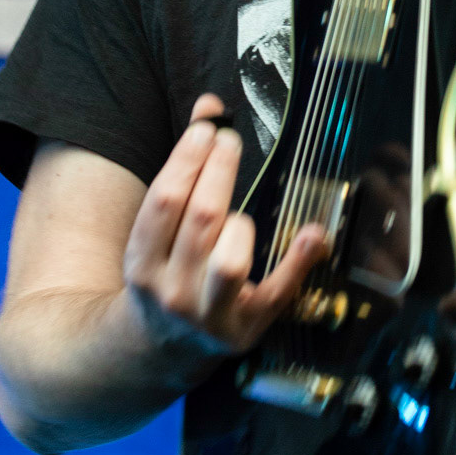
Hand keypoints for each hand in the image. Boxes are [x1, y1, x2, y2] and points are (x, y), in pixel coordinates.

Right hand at [122, 94, 325, 357]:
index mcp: (141, 264)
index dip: (188, 160)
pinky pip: (276, 294)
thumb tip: (209, 107)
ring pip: (230, 260)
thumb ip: (184, 167)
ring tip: (240, 212)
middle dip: (219, 173)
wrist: (160, 347)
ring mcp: (209, 316)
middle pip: (201, 221)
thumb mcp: (158, 229)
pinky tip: (314, 234)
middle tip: (231, 141)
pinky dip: (298, 264)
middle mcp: (171, 292)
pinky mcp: (246, 329)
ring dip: (240, 223)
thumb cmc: (166, 270)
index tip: (209, 129)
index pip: (165, 202)